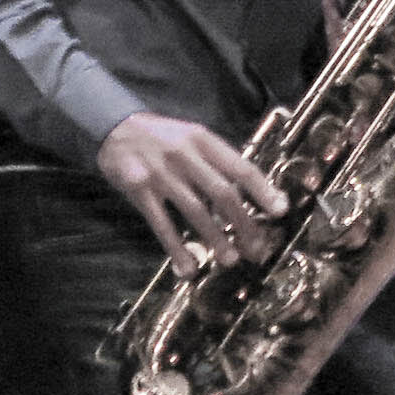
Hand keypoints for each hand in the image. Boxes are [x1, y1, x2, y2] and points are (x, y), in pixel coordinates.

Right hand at [96, 112, 287, 265]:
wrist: (114, 127)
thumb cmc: (163, 136)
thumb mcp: (193, 137)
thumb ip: (218, 161)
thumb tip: (251, 194)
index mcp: (204, 140)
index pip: (241, 167)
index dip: (263, 191)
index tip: (280, 212)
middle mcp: (185, 155)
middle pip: (222, 193)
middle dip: (243, 224)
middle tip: (256, 249)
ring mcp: (161, 174)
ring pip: (195, 211)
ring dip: (216, 239)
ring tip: (230, 260)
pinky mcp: (139, 191)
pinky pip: (161, 224)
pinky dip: (176, 248)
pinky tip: (187, 268)